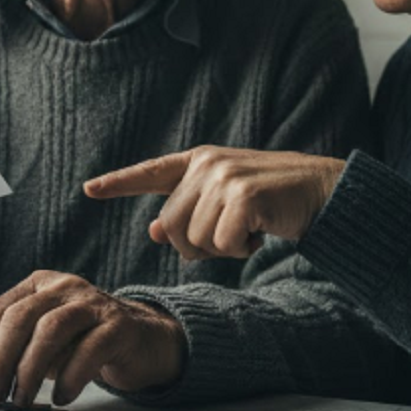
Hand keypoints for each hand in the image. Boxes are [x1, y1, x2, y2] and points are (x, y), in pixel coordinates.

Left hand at [0, 270, 185, 406]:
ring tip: (23, 398)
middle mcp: (64, 286)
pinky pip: (90, 347)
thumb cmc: (81, 342)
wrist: (141, 342)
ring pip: (52, 328)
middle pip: (22, 316)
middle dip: (1, 358)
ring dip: (31, 368)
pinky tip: (61, 396)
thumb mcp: (33, 345)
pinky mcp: (120, 325)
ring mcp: (94, 303)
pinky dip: (71, 375)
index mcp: (38, 285)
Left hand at [84, 146, 343, 259]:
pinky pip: (222, 244)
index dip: (118, 182)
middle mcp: (206, 164)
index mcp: (198, 161)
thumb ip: (189, 212)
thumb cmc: (273, 202)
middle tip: (229, 238)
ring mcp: (224, 177)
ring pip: (195, 240)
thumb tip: (152, 231)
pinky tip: (260, 233)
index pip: (150, 172)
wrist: (322, 192)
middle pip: (170, 227)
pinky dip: (241, 249)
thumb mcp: (226, 203)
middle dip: (196, 246)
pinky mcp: (243, 194)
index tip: (88, 189)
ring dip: (223, 248)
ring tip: (249, 229)